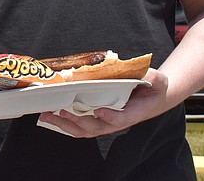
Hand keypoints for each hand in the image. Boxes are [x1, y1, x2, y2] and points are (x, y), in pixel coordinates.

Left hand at [37, 68, 169, 137]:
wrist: (154, 96)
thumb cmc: (153, 87)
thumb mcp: (155, 79)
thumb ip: (149, 77)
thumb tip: (142, 73)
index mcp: (133, 111)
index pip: (122, 118)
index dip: (111, 116)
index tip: (100, 111)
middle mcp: (117, 120)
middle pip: (96, 127)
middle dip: (78, 121)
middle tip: (62, 111)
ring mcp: (107, 121)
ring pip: (85, 129)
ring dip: (65, 124)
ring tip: (48, 116)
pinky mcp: (98, 119)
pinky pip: (81, 126)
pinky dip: (66, 123)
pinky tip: (52, 117)